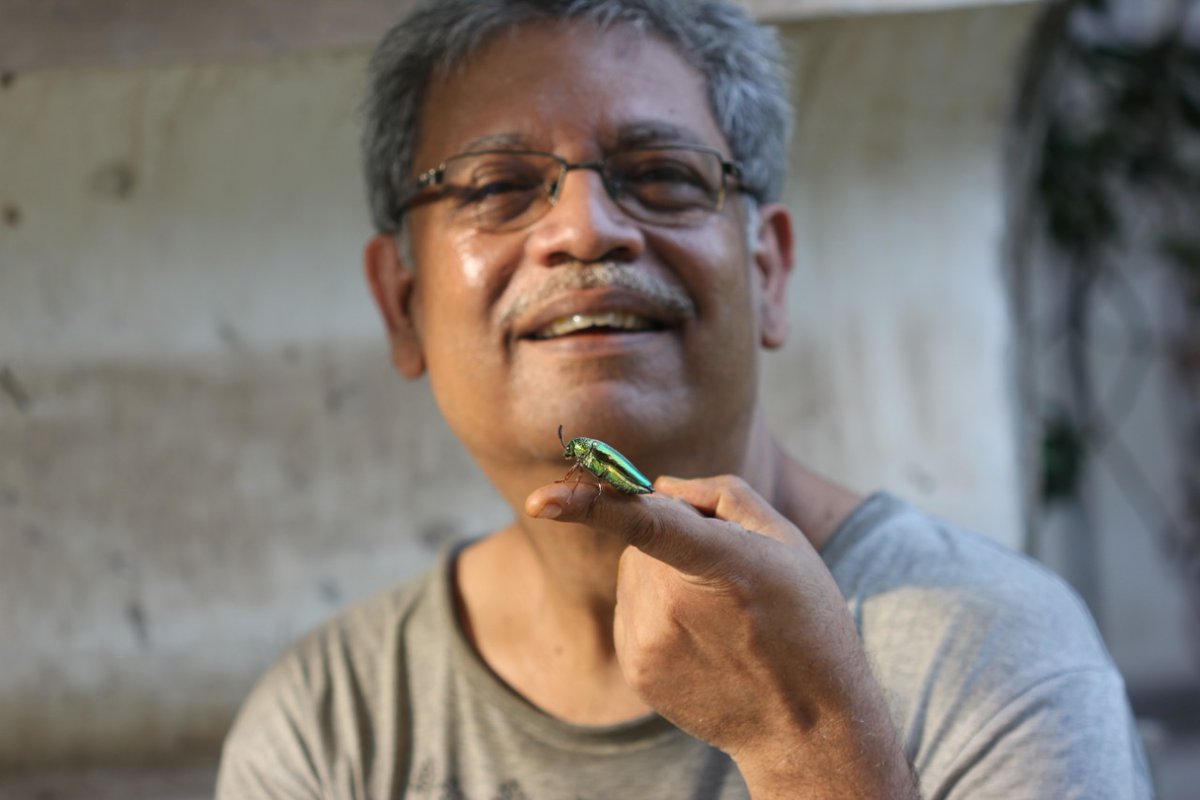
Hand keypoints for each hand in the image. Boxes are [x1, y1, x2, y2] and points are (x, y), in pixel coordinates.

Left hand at [525, 475, 916, 798]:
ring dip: (664, 578)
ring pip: (635, 575)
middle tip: (727, 574)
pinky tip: (703, 638)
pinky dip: (658, 612)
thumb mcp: (785, 542)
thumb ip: (721, 495)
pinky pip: (631, 612)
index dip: (589, 507)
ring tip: (719, 614)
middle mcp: (675, 605)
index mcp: (722, 564)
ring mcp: (649, 643)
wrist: (803, 724)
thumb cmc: (804, 621)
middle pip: (643, 540)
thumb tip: (659, 487)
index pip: (645, 525)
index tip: (540, 500)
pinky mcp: (636, 669)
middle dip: (673, 540)